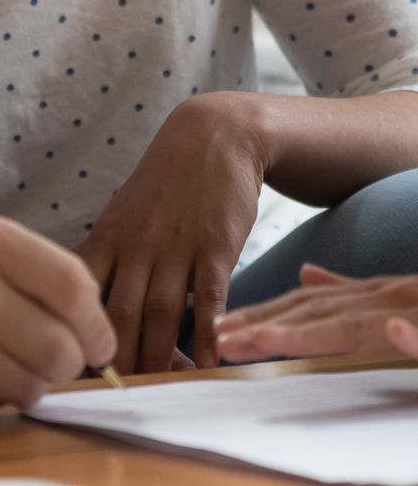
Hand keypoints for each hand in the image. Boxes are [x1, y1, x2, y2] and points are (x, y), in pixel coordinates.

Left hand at [76, 93, 265, 374]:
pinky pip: (208, 297)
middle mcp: (135, 244)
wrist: (209, 137)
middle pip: (116, 313)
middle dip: (111, 359)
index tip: (65, 366)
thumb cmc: (163, 185)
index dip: (71, 330)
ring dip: (157, 357)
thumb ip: (106, 259)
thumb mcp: (122, 214)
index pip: (78, 292)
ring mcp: (175, 246)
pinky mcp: (214, 246)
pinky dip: (206, 334)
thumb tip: (78, 303)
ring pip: (159, 312)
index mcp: (107, 238)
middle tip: (107, 399)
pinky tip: (205, 365)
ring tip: (154, 395)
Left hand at [216, 264, 417, 360]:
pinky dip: (413, 336)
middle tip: (218, 339)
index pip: (304, 306)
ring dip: (312, 330)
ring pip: (363, 324)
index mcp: (373, 295)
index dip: (260, 315)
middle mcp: (390, 298)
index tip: (216, 330)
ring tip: (265, 339)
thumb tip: (305, 275)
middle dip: (265, 325)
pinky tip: (394, 334)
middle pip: (318, 313)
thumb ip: (351, 292)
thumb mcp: (395, 297)